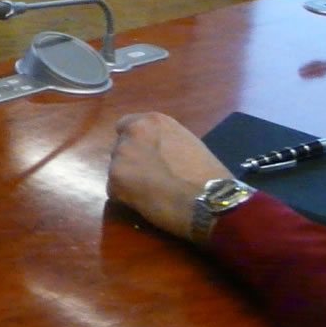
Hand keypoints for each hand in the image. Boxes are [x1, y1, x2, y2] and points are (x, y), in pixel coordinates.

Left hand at [106, 111, 231, 243]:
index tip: (144, 157)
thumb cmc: (208, 176)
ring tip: (151, 194)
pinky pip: (115, 190)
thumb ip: (164, 142)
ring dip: (128, 181)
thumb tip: (156, 152)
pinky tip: (147, 205)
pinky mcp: (115, 179)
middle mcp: (132, 133)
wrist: (209, 201)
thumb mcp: (187, 144)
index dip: (135, 144)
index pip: (126, 126)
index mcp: (152, 121)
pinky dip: (127, 199)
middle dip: (131, 162)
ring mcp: (121, 155)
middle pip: (121, 148)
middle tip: (150, 179)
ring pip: (117, 169)